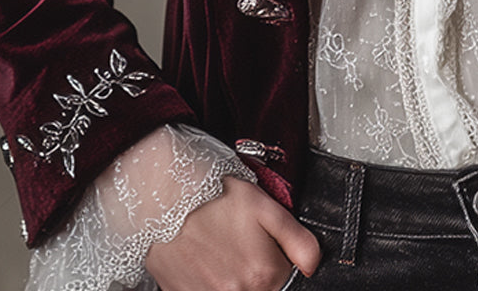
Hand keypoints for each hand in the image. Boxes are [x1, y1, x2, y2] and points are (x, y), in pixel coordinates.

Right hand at [146, 175, 320, 290]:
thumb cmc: (214, 195)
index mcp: (264, 274)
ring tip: (218, 249)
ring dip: (232, 277)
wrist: (164, 196)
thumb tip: (313, 267)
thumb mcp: (265, 205)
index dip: (276, 258)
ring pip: (236, 290)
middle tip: (237, 242)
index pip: (284, 278)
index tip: (261, 242)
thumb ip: (298, 240)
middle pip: (260, 287)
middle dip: (253, 269)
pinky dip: (209, 281)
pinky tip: (203, 260)